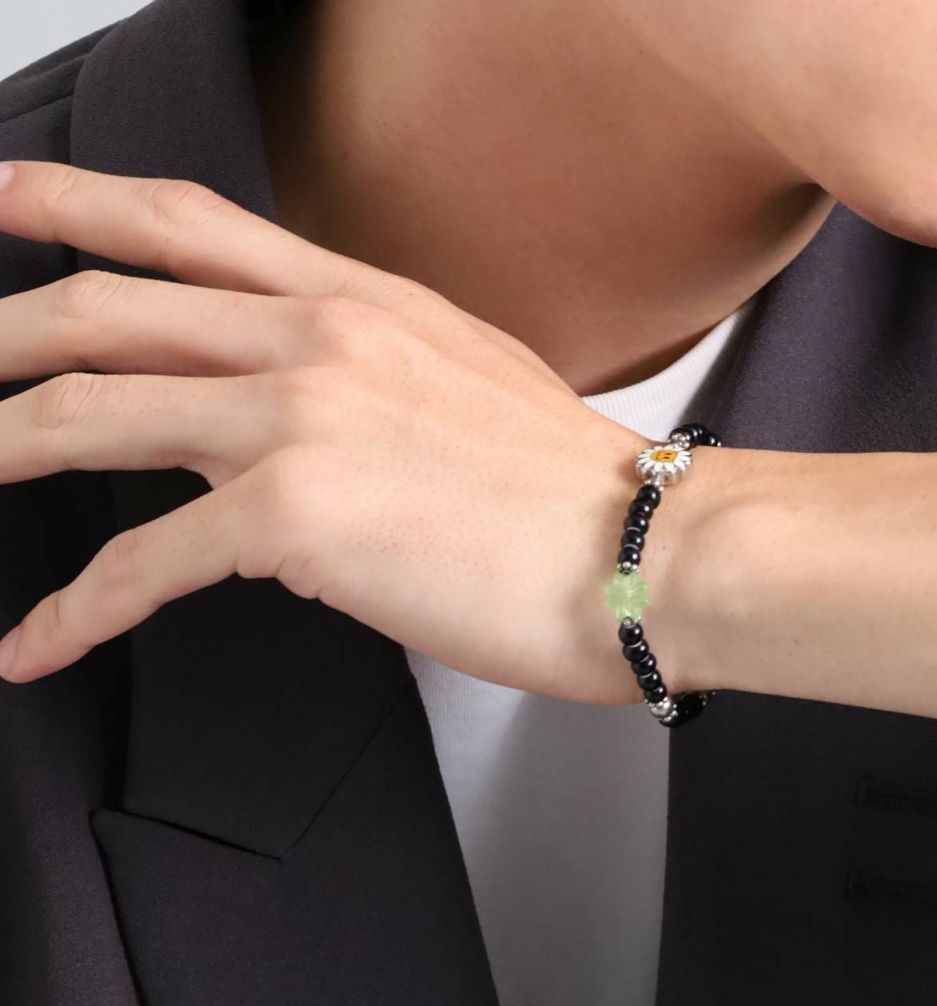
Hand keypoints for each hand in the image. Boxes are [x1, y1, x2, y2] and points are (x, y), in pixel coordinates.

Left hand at [0, 159, 674, 704]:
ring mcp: (299, 419)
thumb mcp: (470, 382)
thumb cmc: (575, 493)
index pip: (187, 225)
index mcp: (359, 300)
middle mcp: (317, 338)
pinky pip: (141, 562)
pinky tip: (39, 644)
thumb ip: (374, 373)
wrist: (647, 550)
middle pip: (105, 308)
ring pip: (92, 413)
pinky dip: (74, 611)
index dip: (75, 205)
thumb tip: (311, 415)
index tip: (4, 204)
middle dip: (2, 339)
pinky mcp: (294, 518)